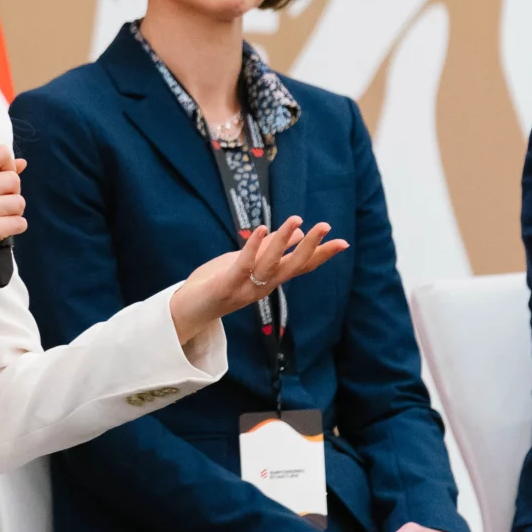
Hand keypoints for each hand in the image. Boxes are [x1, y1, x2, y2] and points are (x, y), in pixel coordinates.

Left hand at [170, 216, 348, 344]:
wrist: (188, 311)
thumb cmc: (218, 283)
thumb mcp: (247, 262)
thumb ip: (270, 250)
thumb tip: (297, 234)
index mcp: (269, 280)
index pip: (300, 266)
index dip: (321, 254)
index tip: (344, 242)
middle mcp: (263, 287)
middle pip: (292, 267)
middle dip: (310, 247)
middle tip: (326, 227)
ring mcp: (246, 288)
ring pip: (271, 264)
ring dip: (284, 242)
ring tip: (297, 220)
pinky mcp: (226, 286)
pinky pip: (243, 265)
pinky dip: (253, 247)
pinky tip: (261, 229)